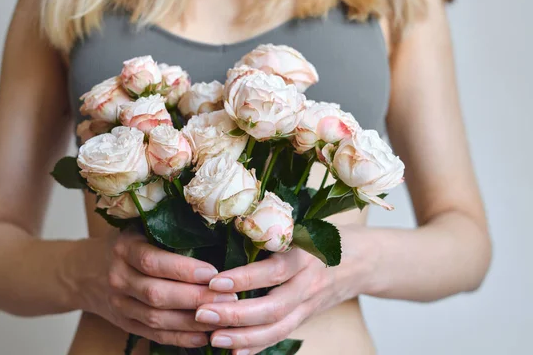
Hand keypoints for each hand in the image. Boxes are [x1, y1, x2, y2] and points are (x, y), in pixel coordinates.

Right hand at [76, 229, 237, 347]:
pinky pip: (154, 335)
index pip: (153, 261)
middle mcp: (118, 277)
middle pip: (157, 293)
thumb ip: (168, 230)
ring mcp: (119, 304)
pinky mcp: (125, 324)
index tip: (214, 272)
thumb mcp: (139, 229)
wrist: (84, 271)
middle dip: (196, 298)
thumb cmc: (127, 245)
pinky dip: (180, 338)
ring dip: (192, 321)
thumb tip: (217, 233)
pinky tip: (203, 335)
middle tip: (229, 297)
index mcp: (124, 248)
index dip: (184, 269)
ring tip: (222, 317)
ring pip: (157, 318)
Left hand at [195, 225, 367, 353]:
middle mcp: (309, 283)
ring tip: (213, 338)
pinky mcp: (307, 317)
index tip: (214, 281)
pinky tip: (234, 353)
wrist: (365, 260)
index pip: (274, 271)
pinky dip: (258, 347)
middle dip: (236, 314)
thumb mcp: (303, 226)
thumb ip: (272, 230)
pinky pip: (283, 335)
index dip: (244, 278)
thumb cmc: (325, 235)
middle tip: (203, 313)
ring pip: (278, 328)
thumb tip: (228, 228)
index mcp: (305, 255)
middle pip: (274, 307)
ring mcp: (309, 304)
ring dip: (243, 337)